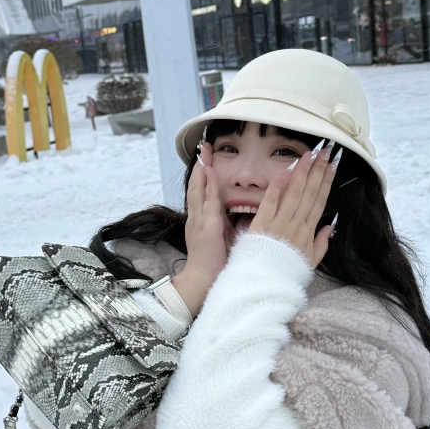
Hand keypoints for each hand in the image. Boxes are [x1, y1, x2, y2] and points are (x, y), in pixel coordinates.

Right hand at [172, 141, 227, 315]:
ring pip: (199, 189)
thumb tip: (232, 215)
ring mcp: (199, 221)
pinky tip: (209, 172)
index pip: (201, 193)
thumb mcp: (217, 239)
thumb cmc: (213, 264)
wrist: (202, 281)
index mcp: (201, 221)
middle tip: (204, 147)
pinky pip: (206, 201)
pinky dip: (206, 185)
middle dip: (200, 166)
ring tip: (205, 153)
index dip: (203, 175)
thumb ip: (221, 225)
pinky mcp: (206, 227)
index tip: (206, 159)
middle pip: (197, 186)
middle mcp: (197, 218)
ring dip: (202, 170)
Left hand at [248, 146, 336, 265]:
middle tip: (326, 150)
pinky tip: (286, 169)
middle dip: (319, 170)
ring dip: (303, 171)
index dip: (327, 182)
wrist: (264, 285)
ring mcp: (279, 223)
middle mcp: (296, 225)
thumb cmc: (285, 273)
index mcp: (307, 232)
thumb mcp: (309, 262)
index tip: (333, 166)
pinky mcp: (262, 224)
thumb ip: (321, 244)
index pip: (320, 201)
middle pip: (310, 192)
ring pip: (294, 193)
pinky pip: (271, 201)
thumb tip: (331, 226)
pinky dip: (278, 185)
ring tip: (311, 153)